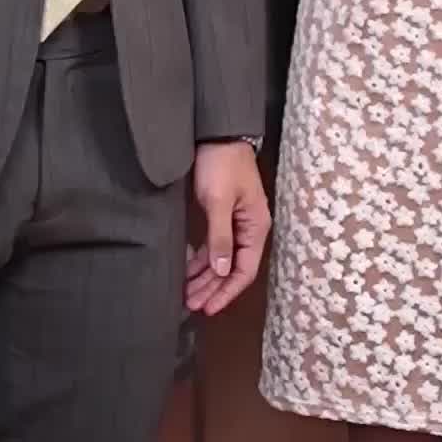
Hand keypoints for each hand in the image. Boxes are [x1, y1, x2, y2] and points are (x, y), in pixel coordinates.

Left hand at [186, 143, 270, 317]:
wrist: (217, 133)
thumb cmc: (221, 165)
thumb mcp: (218, 201)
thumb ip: (220, 237)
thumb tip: (222, 271)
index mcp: (255, 228)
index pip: (244, 271)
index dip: (226, 292)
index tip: (207, 308)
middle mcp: (249, 229)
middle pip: (232, 268)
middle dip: (212, 288)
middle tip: (190, 304)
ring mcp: (236, 222)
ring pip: (221, 259)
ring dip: (205, 276)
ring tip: (186, 293)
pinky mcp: (222, 215)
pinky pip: (214, 245)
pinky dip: (202, 259)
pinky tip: (188, 269)